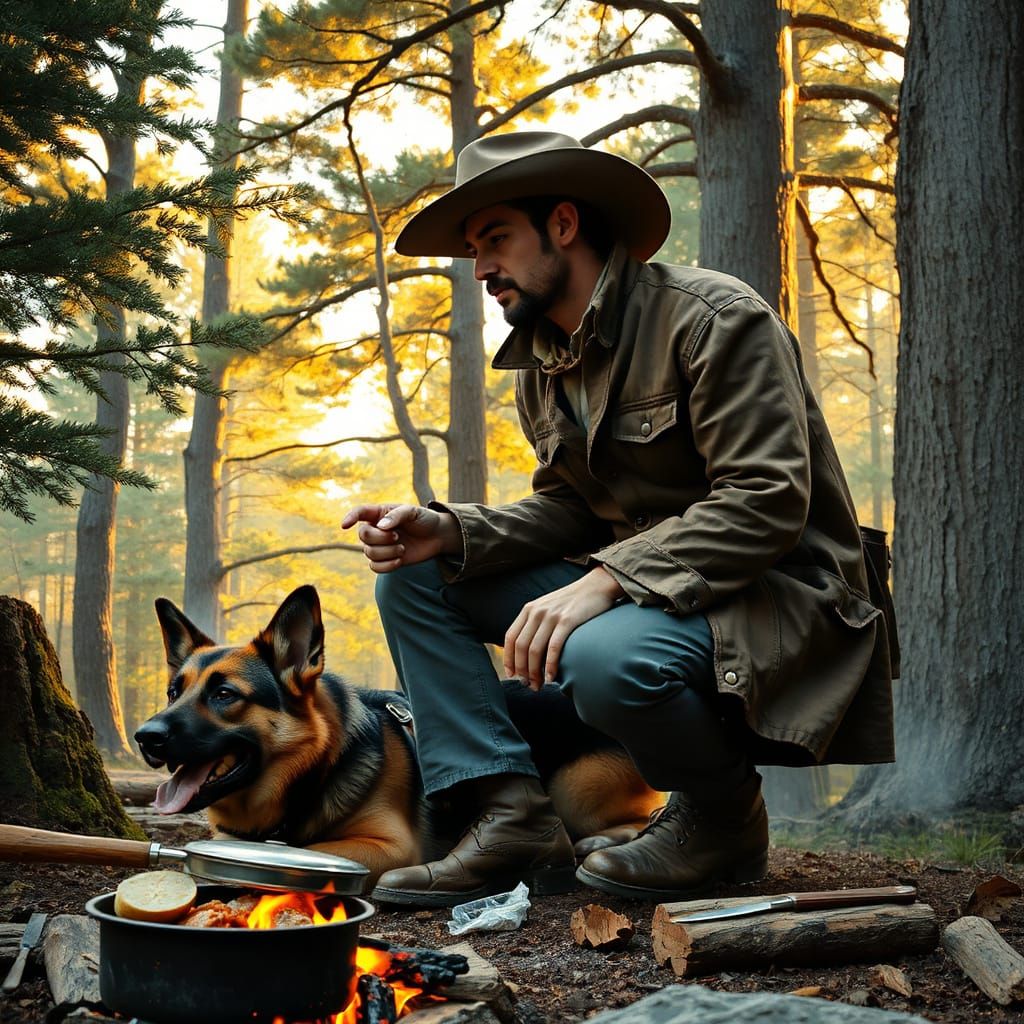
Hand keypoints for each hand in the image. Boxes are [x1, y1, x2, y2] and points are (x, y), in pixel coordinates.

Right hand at [341, 504, 462, 572]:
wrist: (436, 536)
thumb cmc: (424, 519)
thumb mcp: (413, 512)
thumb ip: (397, 516)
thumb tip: (381, 526)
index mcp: (379, 513)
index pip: (359, 512)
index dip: (350, 517)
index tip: (344, 525)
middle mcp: (375, 529)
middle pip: (363, 536)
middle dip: (380, 538)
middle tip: (397, 536)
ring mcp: (379, 545)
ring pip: (369, 553)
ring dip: (387, 552)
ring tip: (402, 548)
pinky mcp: (385, 559)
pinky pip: (375, 567)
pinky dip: (387, 566)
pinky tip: (400, 560)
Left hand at [503, 567, 625, 689]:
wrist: (596, 586)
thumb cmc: (573, 601)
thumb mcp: (548, 607)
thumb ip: (535, 623)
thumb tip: (527, 649)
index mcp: (529, 609)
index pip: (510, 637)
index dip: (508, 658)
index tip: (511, 674)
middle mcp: (537, 612)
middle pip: (521, 647)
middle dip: (521, 670)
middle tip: (527, 685)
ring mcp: (551, 616)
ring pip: (534, 650)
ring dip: (533, 672)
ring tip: (537, 685)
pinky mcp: (567, 621)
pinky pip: (553, 647)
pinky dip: (549, 665)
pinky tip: (550, 677)